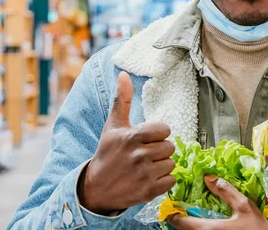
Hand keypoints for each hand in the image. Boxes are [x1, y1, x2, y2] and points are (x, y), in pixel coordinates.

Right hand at [78, 72, 175, 213]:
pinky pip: (171, 181)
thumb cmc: (107, 153)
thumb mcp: (113, 126)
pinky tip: (149, 179)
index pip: (165, 130)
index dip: (157, 134)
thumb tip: (123, 74)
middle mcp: (139, 155)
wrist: (96, 188)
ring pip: (171, 164)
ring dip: (161, 166)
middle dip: (159, 150)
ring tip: (146, 167)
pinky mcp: (149, 191)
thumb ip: (123, 100)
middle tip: (144, 154)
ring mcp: (144, 174)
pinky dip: (163, 181)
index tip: (145, 139)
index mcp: (133, 136)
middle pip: (170, 147)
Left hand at [166, 175, 267, 229]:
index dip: (173, 214)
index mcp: (209, 229)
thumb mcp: (244, 206)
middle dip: (179, 222)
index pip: (180, 223)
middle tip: (180, 211)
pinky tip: (203, 225)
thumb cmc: (257, 229)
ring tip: (191, 218)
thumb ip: (225, 191)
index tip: (172, 207)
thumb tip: (208, 177)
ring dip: (187, 228)